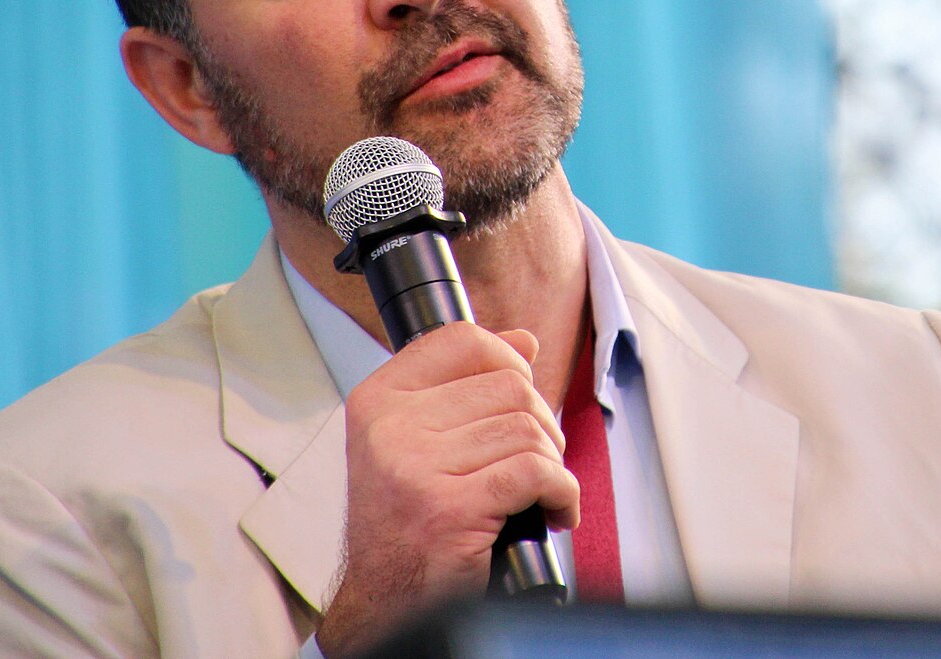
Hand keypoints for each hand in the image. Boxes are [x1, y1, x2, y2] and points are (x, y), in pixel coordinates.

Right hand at [314, 323, 578, 656]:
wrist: (385, 601)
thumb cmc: (407, 524)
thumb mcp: (417, 442)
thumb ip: (465, 386)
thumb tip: (523, 341)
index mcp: (379, 400)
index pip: (461, 339)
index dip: (508, 361)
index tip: (520, 397)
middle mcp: (390, 427)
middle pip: (510, 386)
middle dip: (541, 425)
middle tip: (534, 463)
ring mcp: (416, 468)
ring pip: (528, 430)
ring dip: (552, 464)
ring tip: (536, 493)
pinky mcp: (450, 509)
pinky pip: (536, 474)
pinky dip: (561, 493)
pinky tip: (551, 513)